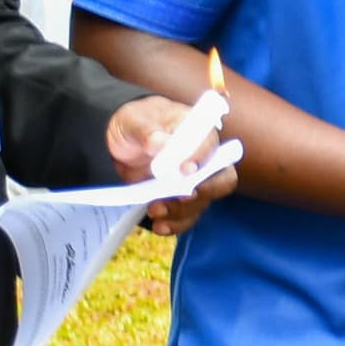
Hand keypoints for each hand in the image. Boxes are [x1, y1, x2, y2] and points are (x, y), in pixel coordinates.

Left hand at [105, 91, 238, 236]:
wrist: (121, 143)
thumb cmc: (134, 123)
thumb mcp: (133, 120)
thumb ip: (146, 130)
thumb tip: (159, 143)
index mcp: (197, 130)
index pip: (210, 143)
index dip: (202, 157)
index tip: (185, 170)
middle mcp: (203, 158)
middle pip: (223, 178)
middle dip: (207, 190)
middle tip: (184, 195)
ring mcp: (194, 181)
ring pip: (203, 201)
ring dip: (183, 210)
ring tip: (155, 210)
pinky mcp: (180, 199)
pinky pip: (187, 216)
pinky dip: (175, 224)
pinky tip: (159, 225)